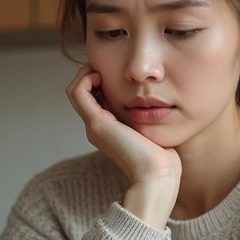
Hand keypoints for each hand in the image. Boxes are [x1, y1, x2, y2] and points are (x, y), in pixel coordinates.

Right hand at [64, 63, 180, 228]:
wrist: (157, 175)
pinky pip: (78, 93)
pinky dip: (84, 78)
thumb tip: (158, 101)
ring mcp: (94, 126)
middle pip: (84, 93)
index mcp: (109, 130)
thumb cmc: (163, 158)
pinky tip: (100, 74)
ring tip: (101, 67)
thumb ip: (150, 117)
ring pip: (77, 91)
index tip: (116, 69)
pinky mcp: (97, 124)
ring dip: (86, 73)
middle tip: (107, 63)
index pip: (95, 99)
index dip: (101, 80)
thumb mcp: (155, 131)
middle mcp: (96, 128)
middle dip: (93, 73)